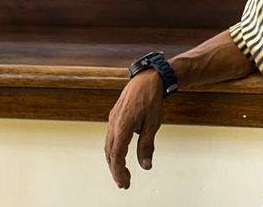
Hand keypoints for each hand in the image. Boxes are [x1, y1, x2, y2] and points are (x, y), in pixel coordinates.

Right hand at [104, 69, 163, 188]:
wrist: (149, 78)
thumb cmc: (152, 99)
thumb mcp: (153, 124)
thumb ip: (147, 145)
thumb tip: (146, 165)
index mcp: (122, 126)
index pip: (117, 155)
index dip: (119, 172)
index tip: (124, 183)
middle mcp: (114, 123)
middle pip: (110, 153)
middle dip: (116, 169)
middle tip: (124, 183)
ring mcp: (113, 118)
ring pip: (108, 145)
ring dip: (114, 160)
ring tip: (123, 172)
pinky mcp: (115, 115)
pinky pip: (111, 136)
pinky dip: (114, 148)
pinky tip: (121, 153)